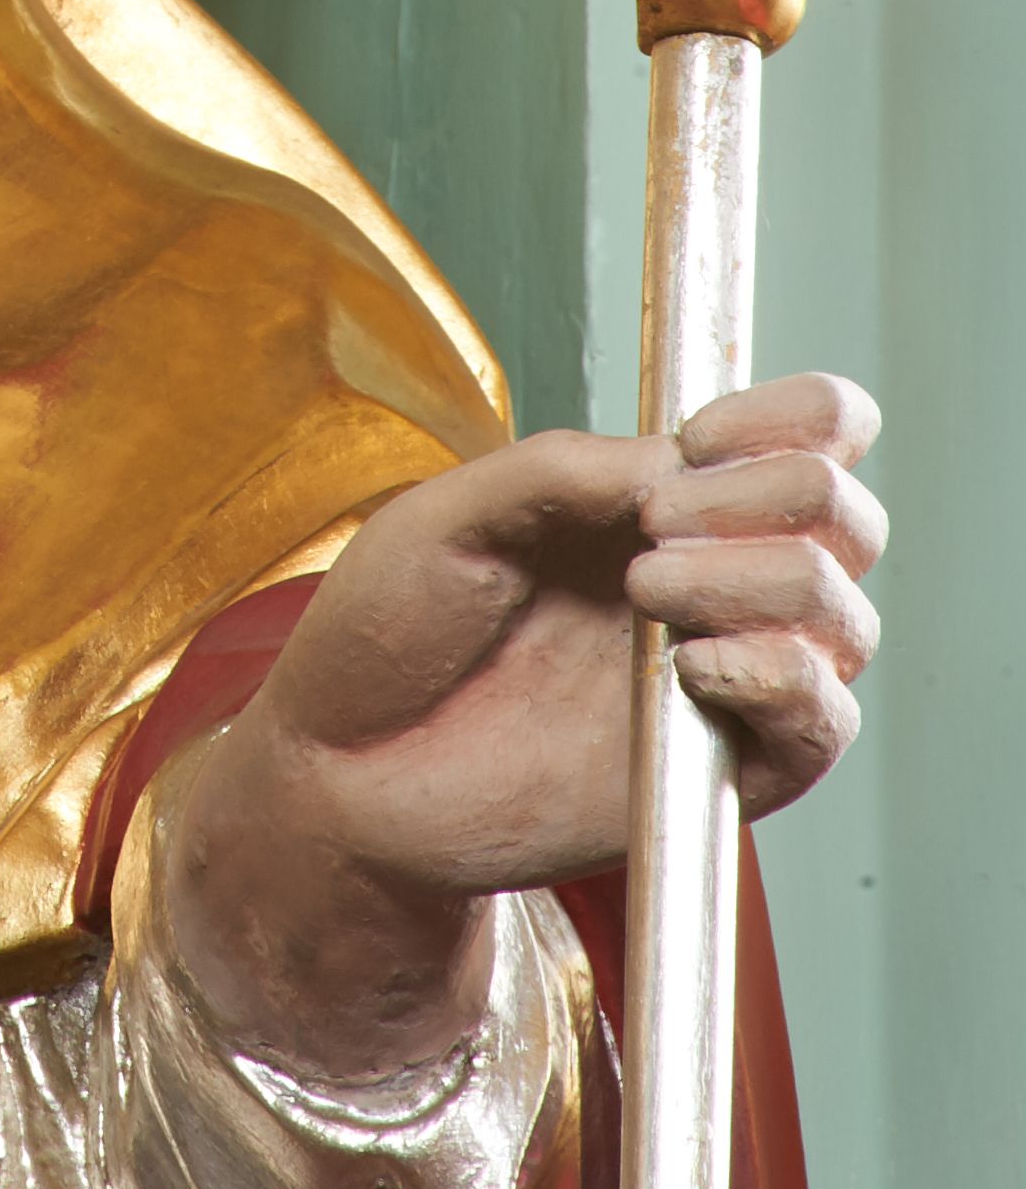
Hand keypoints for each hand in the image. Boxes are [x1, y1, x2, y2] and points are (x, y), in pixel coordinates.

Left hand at [167, 375, 881, 1075]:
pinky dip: (780, 679)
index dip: (792, 418)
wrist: (341, 769)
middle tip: (652, 525)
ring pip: (841, 614)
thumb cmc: (390, 631)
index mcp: (664, 497)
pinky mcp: (722, 770)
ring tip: (645, 591)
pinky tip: (693, 667)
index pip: (813, 432)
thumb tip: (681, 464)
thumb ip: (569, 470)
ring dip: (757, 580)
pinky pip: (822, 723)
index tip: (696, 437)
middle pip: (846, 517)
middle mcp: (716, 579)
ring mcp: (727, 675)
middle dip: (769, 497)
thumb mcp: (453, 512)